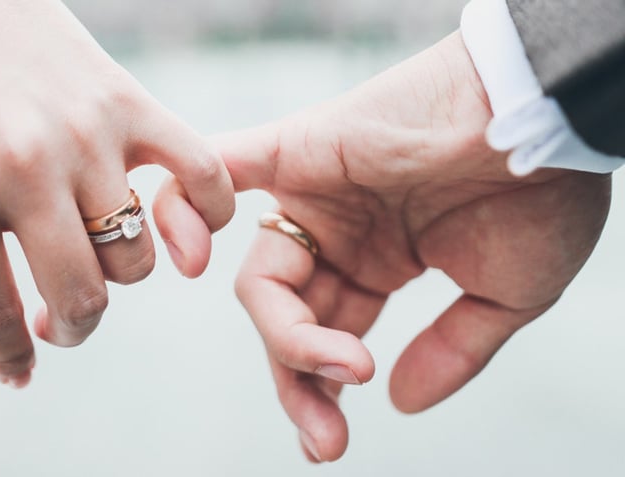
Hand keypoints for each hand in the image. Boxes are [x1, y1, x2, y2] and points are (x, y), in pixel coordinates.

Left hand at [0, 0, 233, 385]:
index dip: (8, 356)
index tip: (15, 366)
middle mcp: (24, 166)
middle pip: (81, 299)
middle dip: (68, 330)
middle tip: (51, 318)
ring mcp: (85, 132)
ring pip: (135, 258)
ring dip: (113, 278)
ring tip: (84, 255)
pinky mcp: (126, 100)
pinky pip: (200, 173)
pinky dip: (208, 215)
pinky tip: (179, 231)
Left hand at [207, 32, 608, 460]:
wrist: (549, 118)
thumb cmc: (543, 196)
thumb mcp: (506, 296)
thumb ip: (452, 350)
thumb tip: (401, 403)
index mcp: (377, 262)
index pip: (325, 336)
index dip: (317, 390)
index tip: (325, 444)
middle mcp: (335, 233)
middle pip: (286, 320)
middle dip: (300, 383)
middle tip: (326, 440)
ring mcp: (310, 195)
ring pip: (262, 280)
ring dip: (289, 337)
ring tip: (343, 368)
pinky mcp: (294, 148)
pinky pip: (218, 170)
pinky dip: (187, 207)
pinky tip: (193, 262)